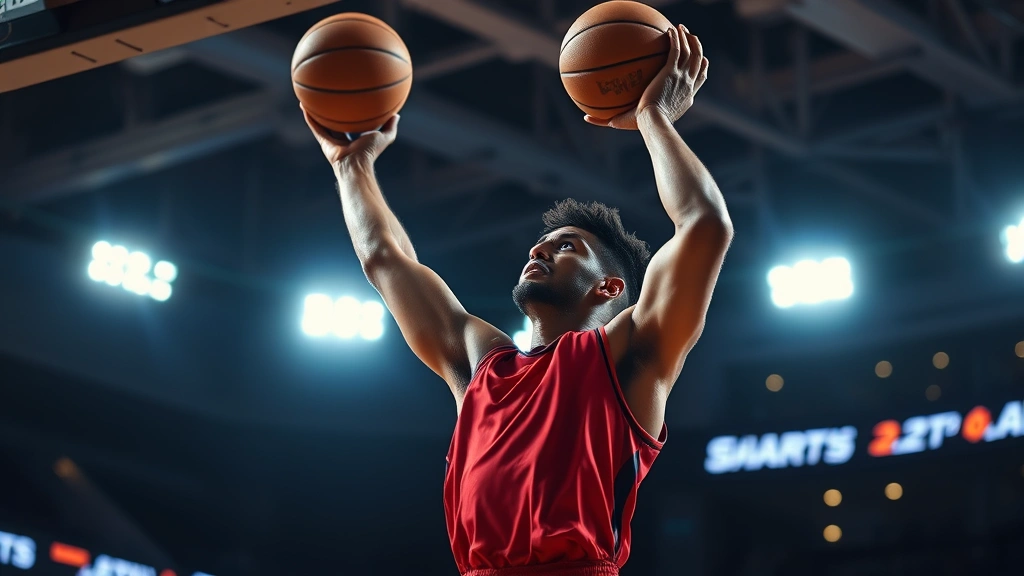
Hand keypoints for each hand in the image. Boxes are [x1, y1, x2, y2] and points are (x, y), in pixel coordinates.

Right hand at [302, 105, 399, 168]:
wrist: (357, 164)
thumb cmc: (371, 153)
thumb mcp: (384, 137)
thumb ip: (390, 126)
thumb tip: (397, 114)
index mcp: (354, 138)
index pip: (350, 124)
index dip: (347, 114)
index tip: (346, 103)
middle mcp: (341, 139)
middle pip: (334, 123)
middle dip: (330, 113)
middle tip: (326, 98)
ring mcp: (331, 141)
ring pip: (321, 124)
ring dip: (315, 112)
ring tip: (309, 98)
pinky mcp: (323, 142)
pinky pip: (315, 127)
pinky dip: (309, 117)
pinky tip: (304, 105)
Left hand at [584, 25, 707, 130]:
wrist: (652, 121)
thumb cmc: (643, 127)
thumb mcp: (628, 122)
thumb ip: (609, 119)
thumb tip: (584, 118)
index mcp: (685, 97)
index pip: (699, 80)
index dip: (701, 70)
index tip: (700, 62)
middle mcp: (687, 86)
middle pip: (699, 63)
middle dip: (698, 49)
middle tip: (692, 40)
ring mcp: (682, 77)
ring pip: (693, 52)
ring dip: (689, 39)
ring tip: (682, 29)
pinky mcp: (672, 71)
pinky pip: (676, 49)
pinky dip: (676, 38)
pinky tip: (670, 30)